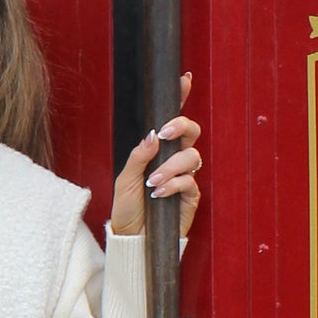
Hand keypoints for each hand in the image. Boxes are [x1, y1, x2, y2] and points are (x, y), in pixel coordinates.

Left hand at [111, 70, 201, 238]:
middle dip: (181, 127)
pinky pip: (191, 181)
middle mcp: (174, 160)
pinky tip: (159, 194)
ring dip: (171, 166)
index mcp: (158, 151)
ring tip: (153, 183)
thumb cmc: (127, 208)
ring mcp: (185, 177)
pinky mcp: (191, 197)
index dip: (181, 99)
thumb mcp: (125, 180)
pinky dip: (174, 184)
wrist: (132, 238)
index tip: (184, 79)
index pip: (172, 122)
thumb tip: (153, 134)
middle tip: (164, 134)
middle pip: (192, 132)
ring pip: (192, 156)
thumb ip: (138, 156)